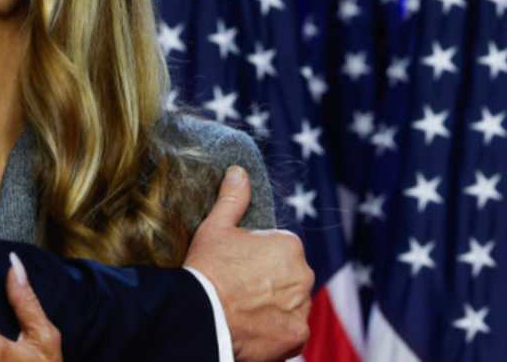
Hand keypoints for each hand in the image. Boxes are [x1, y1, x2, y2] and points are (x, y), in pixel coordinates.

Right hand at [185, 166, 313, 361]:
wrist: (202, 316)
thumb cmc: (208, 268)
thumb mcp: (215, 228)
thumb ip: (233, 199)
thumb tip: (239, 171)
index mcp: (289, 244)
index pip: (279, 251)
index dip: (256, 260)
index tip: (237, 269)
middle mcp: (304, 274)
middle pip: (289, 279)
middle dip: (270, 284)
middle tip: (239, 291)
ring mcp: (302, 307)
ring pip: (291, 305)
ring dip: (275, 308)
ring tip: (244, 311)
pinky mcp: (297, 335)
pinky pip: (291, 332)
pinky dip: (276, 331)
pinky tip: (253, 328)